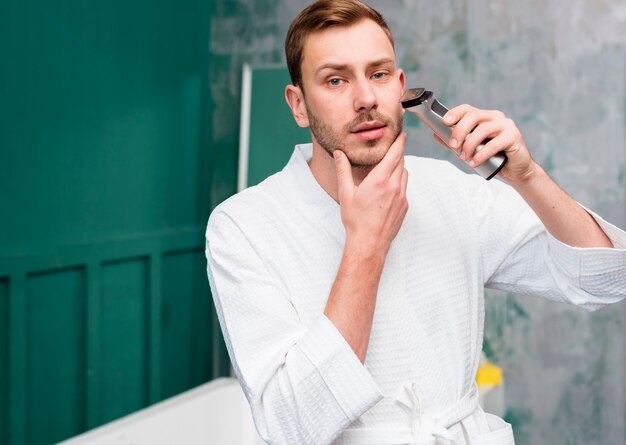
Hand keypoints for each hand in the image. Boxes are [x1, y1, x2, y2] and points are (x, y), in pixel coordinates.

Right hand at [333, 132, 408, 254]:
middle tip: (392, 146)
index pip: (395, 154)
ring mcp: (402, 197)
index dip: (400, 141)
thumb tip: (339, 154)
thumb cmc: (356, 220)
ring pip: (404, 174)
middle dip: (397, 153)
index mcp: (380, 180)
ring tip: (388, 167)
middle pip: (401, 162)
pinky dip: (399, 182)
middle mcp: (394, 186)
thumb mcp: (346, 193)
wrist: (369, 243)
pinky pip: (404, 188)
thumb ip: (343, 170)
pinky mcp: (405, 206)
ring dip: (398, 167)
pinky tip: (387, 188)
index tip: (402, 134)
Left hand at [435, 105, 537, 182]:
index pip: (468, 109)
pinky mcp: (514, 136)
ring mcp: (506, 125)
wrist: (515, 171)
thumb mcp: (470, 150)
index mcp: (485, 117)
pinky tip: (474, 163)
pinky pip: (494, 143)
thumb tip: (436, 134)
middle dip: (459, 131)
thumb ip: (455, 142)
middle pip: (473, 116)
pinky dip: (481, 154)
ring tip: (464, 158)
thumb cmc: (494, 159)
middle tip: (453, 146)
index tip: (444, 122)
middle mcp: (495, 118)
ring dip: (469, 145)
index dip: (454, 113)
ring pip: (482, 129)